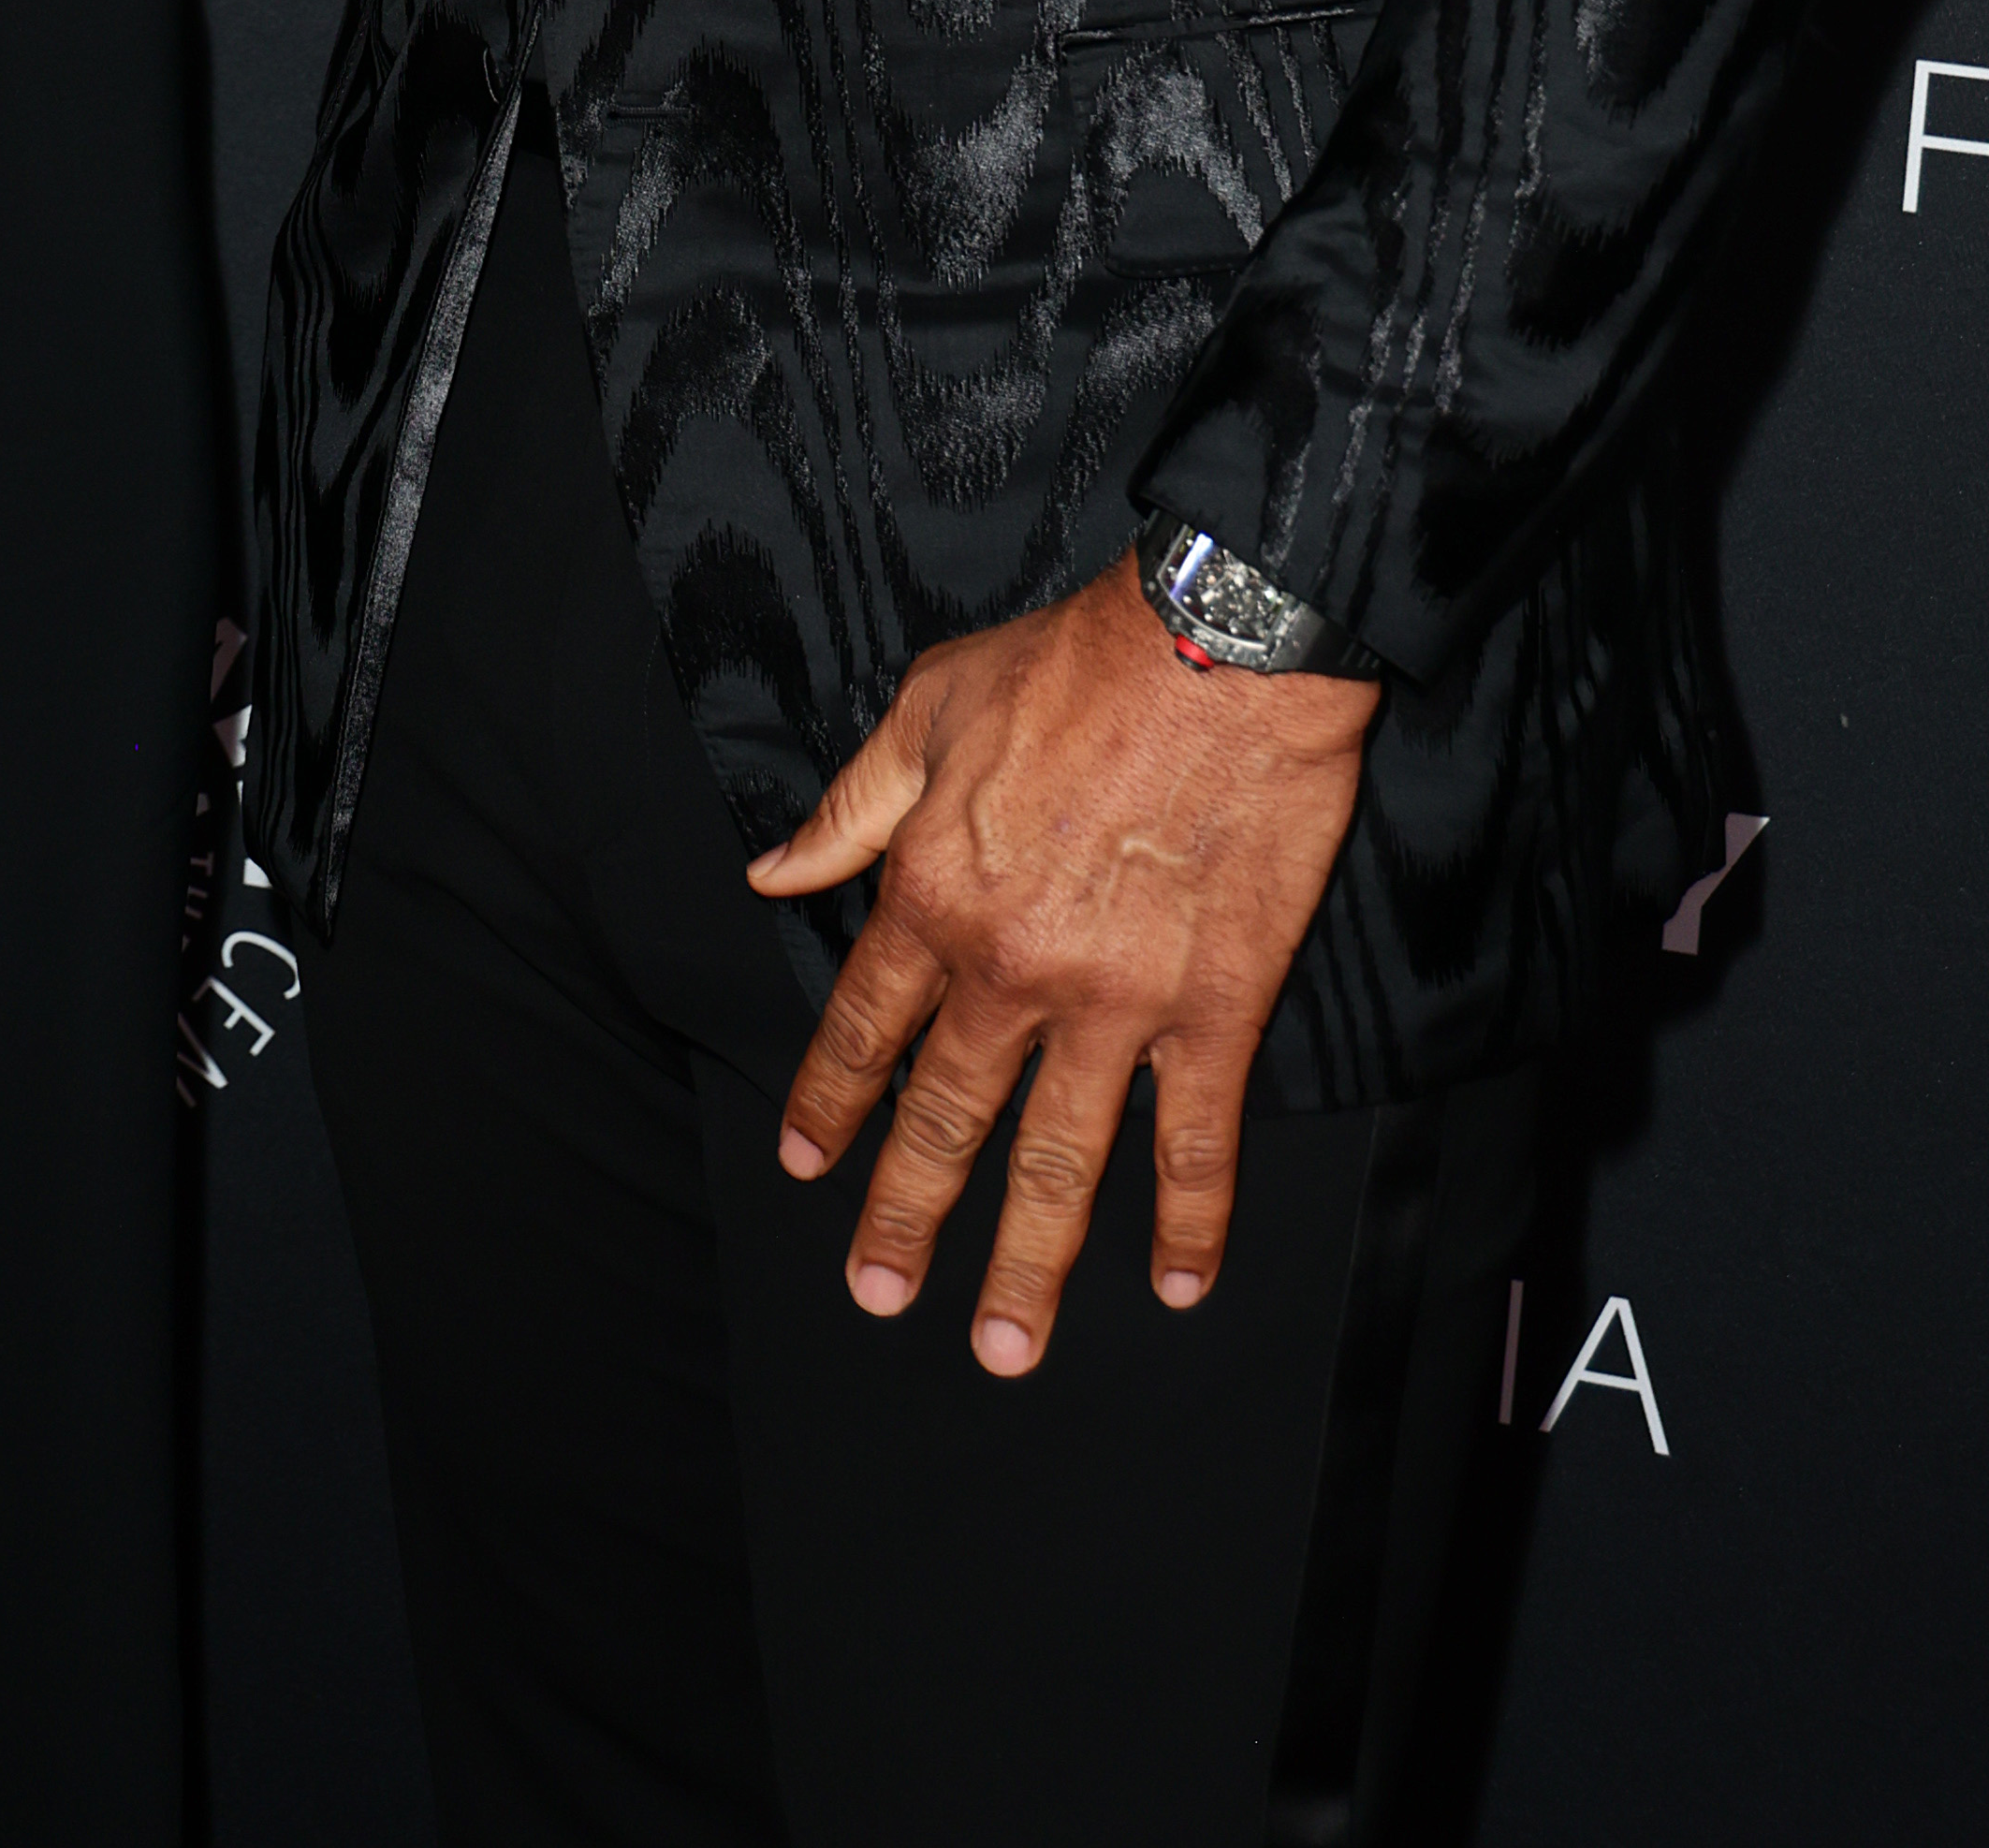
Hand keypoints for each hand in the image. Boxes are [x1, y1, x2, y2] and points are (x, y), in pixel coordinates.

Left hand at [748, 550, 1373, 1372]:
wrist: (1213, 643)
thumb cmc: (1070, 663)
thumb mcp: (928, 709)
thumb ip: (852, 809)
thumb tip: (773, 871)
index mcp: (935, 892)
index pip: (864, 1026)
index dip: (831, 1101)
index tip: (806, 1166)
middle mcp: (1012, 967)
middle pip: (949, 1115)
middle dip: (908, 1213)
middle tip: (880, 1293)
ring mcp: (1116, 1000)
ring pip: (1061, 1159)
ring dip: (1030, 1261)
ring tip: (1004, 1346)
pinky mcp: (1215, 1006)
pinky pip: (1196, 1137)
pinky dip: (1189, 1218)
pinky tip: (1176, 1282)